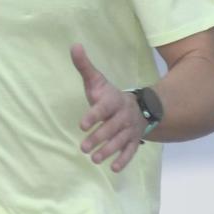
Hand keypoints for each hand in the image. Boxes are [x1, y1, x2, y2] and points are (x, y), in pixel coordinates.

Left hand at [72, 44, 146, 173]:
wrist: (139, 107)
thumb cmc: (109, 96)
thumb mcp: (97, 81)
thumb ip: (84, 66)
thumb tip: (74, 45)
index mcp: (113, 101)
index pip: (103, 108)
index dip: (93, 116)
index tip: (81, 125)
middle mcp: (123, 116)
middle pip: (111, 127)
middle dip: (98, 138)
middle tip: (83, 148)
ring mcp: (130, 129)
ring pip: (120, 141)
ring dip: (108, 151)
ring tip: (94, 159)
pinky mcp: (133, 141)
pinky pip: (130, 151)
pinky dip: (123, 160)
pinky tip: (114, 169)